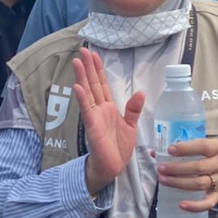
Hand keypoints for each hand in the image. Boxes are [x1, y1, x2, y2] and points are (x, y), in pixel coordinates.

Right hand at [73, 48, 143, 193]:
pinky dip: (82, 99)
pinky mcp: (92, 126)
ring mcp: (94, 117)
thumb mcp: (131, 125)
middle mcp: (99, 109)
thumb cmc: (119, 148)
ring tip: (77, 62)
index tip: (94, 55)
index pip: (102, 85)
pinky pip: (87, 110)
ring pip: (87, 93)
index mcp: (108, 108)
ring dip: (82, 77)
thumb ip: (133, 109)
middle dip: (88, 67)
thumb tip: (140, 92)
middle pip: (93, 84)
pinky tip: (77, 87)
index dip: (98, 70)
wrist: (112, 167)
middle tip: (83, 50)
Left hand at [151, 139, 217, 211]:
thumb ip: (184, 148)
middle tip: (161, 168)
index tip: (169, 150)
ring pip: (199, 184)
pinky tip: (181, 204)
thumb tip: (154, 153)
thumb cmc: (213, 157)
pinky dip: (195, 206)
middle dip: (177, 168)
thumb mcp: (205, 147)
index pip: (202, 147)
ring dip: (179, 183)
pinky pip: (208, 203)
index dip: (185, 149)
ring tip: (163, 180)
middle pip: (198, 167)